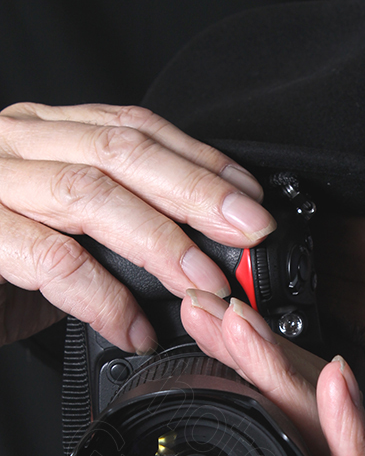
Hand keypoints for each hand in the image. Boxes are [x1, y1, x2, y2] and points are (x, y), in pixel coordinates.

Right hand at [0, 102, 274, 348]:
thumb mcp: (58, 228)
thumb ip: (112, 229)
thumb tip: (195, 259)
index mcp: (44, 135)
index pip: (133, 128)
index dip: (199, 159)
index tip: (249, 197)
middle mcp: (16, 144)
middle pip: (121, 151)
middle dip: (196, 192)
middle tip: (248, 232)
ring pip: (88, 193)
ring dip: (159, 240)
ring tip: (203, 282)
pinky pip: (50, 260)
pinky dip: (102, 298)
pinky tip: (134, 328)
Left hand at [178, 290, 364, 455]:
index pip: (283, 425)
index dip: (243, 376)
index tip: (200, 337)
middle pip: (303, 412)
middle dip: (253, 353)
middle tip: (208, 305)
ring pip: (331, 432)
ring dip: (288, 373)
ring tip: (246, 325)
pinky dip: (350, 433)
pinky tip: (334, 387)